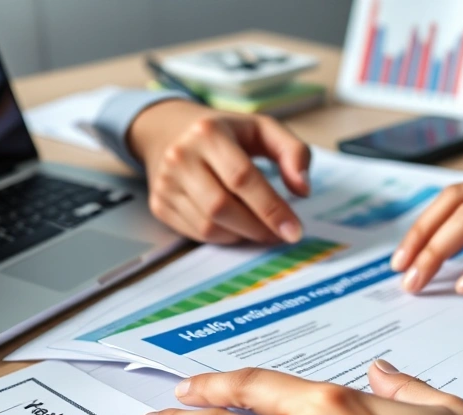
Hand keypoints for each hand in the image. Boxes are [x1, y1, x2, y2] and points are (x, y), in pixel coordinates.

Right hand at [128, 99, 310, 243]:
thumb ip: (293, 152)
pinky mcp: (159, 205)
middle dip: (257, 228)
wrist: (169, 132)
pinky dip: (224, 237)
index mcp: (209, 132)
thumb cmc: (227, 133)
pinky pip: (197, 234)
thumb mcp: (263, 129)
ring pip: (209, 226)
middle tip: (280, 234)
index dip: (271, 209)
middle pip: (222, 207)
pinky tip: (237, 226)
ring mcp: (166, 183)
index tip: (294, 230)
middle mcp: (181, 156)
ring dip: (242, 235)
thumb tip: (303, 190)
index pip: (242, 178)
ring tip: (260, 228)